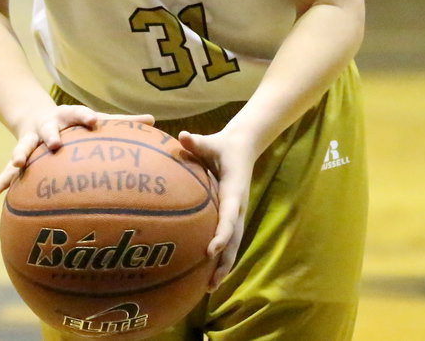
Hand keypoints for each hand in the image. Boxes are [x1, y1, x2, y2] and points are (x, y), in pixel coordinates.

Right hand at [0, 104, 154, 197]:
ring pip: (24, 147)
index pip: (80, 114)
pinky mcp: (19, 154)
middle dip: (51, 134)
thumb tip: (153, 120)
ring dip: (20, 155)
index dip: (86, 117)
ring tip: (17, 165)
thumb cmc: (75, 123)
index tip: (94, 121)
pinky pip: (7, 171)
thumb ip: (122, 121)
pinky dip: (0, 182)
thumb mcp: (95, 118)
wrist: (35, 114)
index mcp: (68, 116)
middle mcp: (48, 126)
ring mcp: (30, 140)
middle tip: (55, 143)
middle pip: (49, 129)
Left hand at [177, 128, 256, 288]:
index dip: (222, 234)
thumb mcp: (211, 141)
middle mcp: (238, 207)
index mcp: (234, 191)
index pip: (229, 216)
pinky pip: (228, 241)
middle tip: (210, 283)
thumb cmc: (222, 145)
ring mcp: (237, 214)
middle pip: (234, 240)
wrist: (242, 147)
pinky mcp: (233, 217)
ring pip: (233, 245)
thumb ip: (197, 142)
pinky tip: (207, 275)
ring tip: (209, 289)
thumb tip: (182, 135)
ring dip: (224, 267)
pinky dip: (221, 259)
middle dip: (224, 262)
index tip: (211, 250)